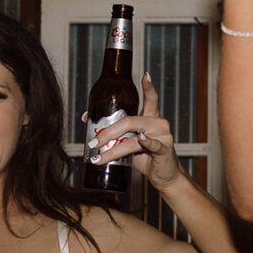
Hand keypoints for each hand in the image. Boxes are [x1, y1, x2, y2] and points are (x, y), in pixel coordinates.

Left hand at [91, 71, 182, 189]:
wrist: (164, 176)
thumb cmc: (146, 158)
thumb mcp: (128, 142)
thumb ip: (114, 131)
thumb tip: (87, 117)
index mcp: (150, 118)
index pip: (150, 99)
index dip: (148, 87)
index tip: (145, 75)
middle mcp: (158, 123)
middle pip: (129, 121)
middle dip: (108, 132)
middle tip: (93, 141)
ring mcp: (162, 136)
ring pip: (134, 137)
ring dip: (113, 149)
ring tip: (99, 156)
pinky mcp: (165, 149)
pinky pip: (153, 144)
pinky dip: (146, 141)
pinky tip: (141, 139)